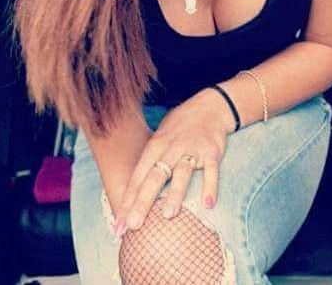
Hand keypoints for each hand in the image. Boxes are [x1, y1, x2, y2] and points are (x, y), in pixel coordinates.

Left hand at [113, 89, 231, 235]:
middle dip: (143, 202)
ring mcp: (192, 150)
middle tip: (133, 225)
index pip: (138, 177)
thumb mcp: (160, 138)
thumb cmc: (180, 127)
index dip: (128, 201)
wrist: (209, 106)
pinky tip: (208, 205)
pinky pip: (211, 171)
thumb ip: (150, 162)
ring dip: (175, 194)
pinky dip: (210, 187)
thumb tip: (133, 193)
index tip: (119, 225)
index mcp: (155, 146)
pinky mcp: (212, 152)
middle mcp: (171, 148)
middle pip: (154, 177)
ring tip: (168, 215)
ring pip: (182, 173)